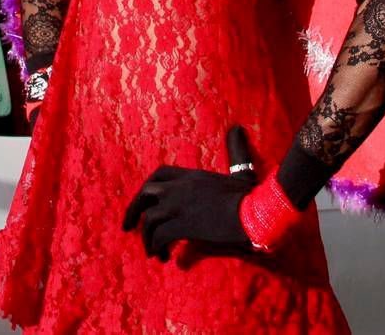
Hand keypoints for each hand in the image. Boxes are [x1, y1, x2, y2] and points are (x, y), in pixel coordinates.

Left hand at [121, 126, 257, 260]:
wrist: (256, 213)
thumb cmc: (252, 195)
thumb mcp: (241, 170)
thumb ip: (236, 152)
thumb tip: (237, 128)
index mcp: (192, 175)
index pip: (159, 174)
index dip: (147, 189)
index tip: (144, 202)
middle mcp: (180, 188)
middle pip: (145, 194)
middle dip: (134, 211)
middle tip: (128, 227)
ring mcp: (179, 206)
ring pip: (149, 220)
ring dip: (148, 238)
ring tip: (153, 251)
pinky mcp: (183, 225)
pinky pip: (159, 237)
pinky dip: (157, 248)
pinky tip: (163, 257)